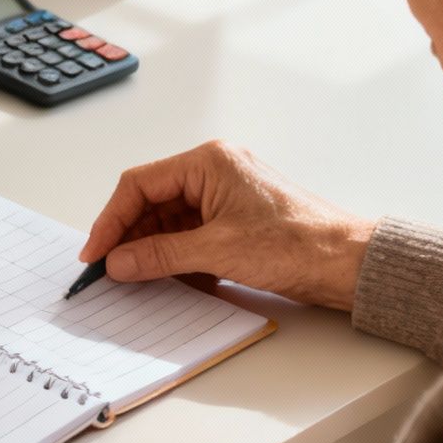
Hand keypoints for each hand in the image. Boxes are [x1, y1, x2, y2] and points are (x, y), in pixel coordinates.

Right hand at [80, 140, 377, 310]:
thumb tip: (119, 262)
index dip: (111, 220)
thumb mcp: (217, 252)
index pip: (139, 184)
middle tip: (109, 270)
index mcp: (209, 162)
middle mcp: (214, 172)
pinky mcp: (235, 222)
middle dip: (130, 237)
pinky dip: (176, 258)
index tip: (96, 252)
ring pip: (169, 222)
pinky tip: (169, 280)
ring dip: (152, 250)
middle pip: (152, 202)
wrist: (347, 263)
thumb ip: (160, 256)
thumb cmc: (299, 243)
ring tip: (135, 279)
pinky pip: (190, 236)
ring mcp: (225, 197)